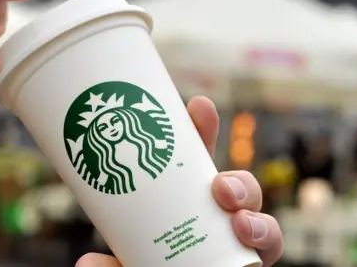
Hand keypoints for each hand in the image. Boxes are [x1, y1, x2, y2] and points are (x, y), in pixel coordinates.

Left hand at [76, 97, 283, 266]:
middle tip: (219, 187)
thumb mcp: (129, 257)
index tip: (198, 105)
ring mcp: (236, 236)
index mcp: (185, 200)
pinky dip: (266, 238)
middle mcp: (214, 214)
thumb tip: (86, 264)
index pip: (196, 160)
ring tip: (239, 224)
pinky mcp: (251, 257)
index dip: (201, 130)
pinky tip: (248, 238)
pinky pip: (270, 244)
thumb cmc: (149, 263)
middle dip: (236, 179)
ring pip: (259, 211)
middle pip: (237, 184)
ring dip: (255, 213)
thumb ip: (111, 264)